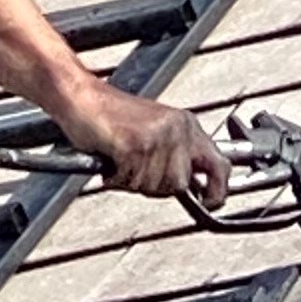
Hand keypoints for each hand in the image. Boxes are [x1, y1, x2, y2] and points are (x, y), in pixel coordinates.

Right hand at [62, 82, 230, 211]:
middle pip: (180, 184)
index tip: (210, 203)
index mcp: (186, 125)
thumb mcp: (155, 133)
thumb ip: (177, 157)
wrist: (80, 98)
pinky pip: (131, 180)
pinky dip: (117, 178)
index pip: (220, 165)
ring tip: (122, 161)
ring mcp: (157, 136)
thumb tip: (194, 187)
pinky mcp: (135, 144)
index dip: (218, 191)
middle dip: (157, 187)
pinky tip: (111, 161)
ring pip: (155, 186)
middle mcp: (177, 129)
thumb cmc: (109, 117)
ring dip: (133, 181)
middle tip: (137, 172)